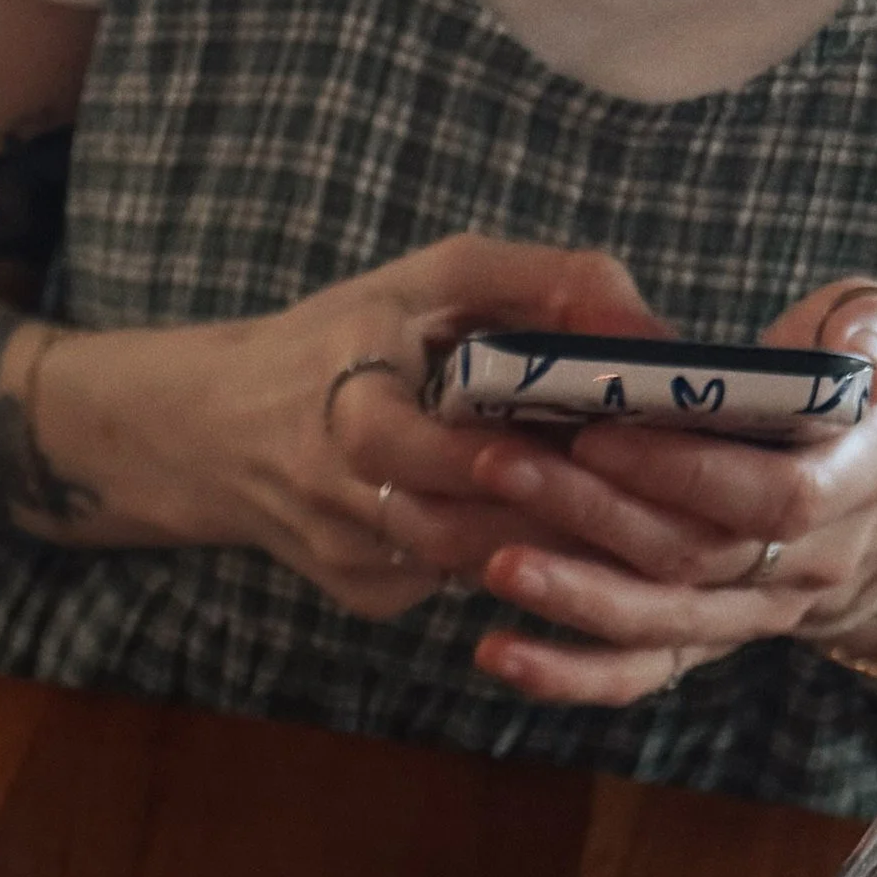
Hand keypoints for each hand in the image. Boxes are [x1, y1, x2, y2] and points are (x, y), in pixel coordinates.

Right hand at [98, 234, 661, 618]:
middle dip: (568, 508)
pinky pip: (462, 578)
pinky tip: (556, 521)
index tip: (612, 439)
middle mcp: (340, 498)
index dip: (525, 457)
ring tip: (632, 504)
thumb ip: (548, 285)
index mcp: (346, 407)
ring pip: (481, 562)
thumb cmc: (341, 336)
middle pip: (477, 525)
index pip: (444, 450)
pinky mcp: (367, 598)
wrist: (217, 430)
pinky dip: (518, 550)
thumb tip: (654, 332)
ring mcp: (352, 562)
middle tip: (660, 486)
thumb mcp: (433, 277)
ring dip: (559, 539)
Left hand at [459, 283, 876, 704]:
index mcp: (857, 480)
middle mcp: (809, 564)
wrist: (860, 475)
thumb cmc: (850, 380)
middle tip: (498, 467)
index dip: (685, 471)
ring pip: (656, 621)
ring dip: (568, 594)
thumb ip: (871, 332)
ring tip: (487, 561)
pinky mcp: (702, 644)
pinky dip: (564, 673)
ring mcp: (752, 614)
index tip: (595, 435)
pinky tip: (494, 653)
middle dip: (590, 513)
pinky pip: (636, 675)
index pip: (773, 496)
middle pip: (692, 555)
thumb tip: (858, 361)